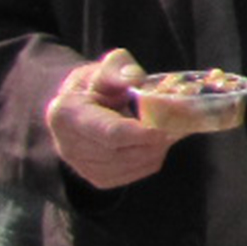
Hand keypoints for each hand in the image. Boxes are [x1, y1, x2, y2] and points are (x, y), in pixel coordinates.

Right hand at [45, 47, 169, 188]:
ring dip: (158, 147)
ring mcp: (83, 167)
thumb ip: (119, 69)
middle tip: (179, 122)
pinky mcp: (100, 178)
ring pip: (135, 163)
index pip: (111, 132)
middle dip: (156, 138)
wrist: (81, 105)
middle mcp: (68, 146)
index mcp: (66, 115)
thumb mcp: (106, 67)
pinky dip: (154, 156)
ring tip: (167, 127)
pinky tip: (155, 140)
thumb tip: (135, 77)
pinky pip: (137, 172)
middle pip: (126, 151)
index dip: (142, 132)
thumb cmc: (97, 83)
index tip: (166, 127)